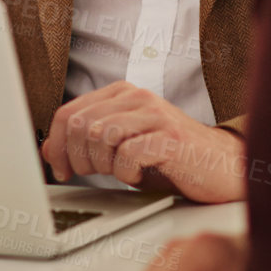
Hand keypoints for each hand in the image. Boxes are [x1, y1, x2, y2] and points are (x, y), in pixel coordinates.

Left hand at [41, 81, 245, 202]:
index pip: (69, 112)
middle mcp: (138, 98)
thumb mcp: (122, 147)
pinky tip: (136, 176)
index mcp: (122, 94)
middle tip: (89, 175)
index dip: (57, 145)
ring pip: (100, 135)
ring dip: (100, 164)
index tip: (60, 169)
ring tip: (116, 173)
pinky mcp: (171, 138)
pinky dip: (126, 173)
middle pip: (81, 124)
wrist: (221, 167)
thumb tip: (48, 150)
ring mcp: (155, 116)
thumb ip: (87, 143)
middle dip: (76, 158)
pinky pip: (129, 153)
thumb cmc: (172, 158)